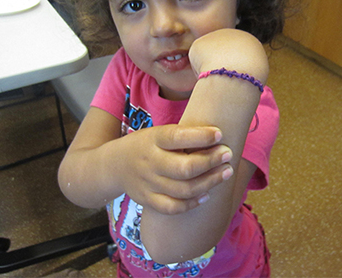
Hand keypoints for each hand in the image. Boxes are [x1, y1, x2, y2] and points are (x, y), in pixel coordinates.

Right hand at [117, 124, 232, 214]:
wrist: (114, 165)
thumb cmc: (147, 145)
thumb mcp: (157, 133)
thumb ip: (181, 136)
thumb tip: (218, 135)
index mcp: (153, 140)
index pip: (178, 137)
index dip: (201, 136)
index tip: (220, 134)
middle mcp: (149, 162)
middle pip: (185, 168)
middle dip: (211, 161)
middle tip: (227, 155)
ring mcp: (148, 183)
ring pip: (183, 190)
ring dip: (210, 182)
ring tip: (226, 172)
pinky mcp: (147, 200)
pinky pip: (173, 207)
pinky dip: (192, 203)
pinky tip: (207, 194)